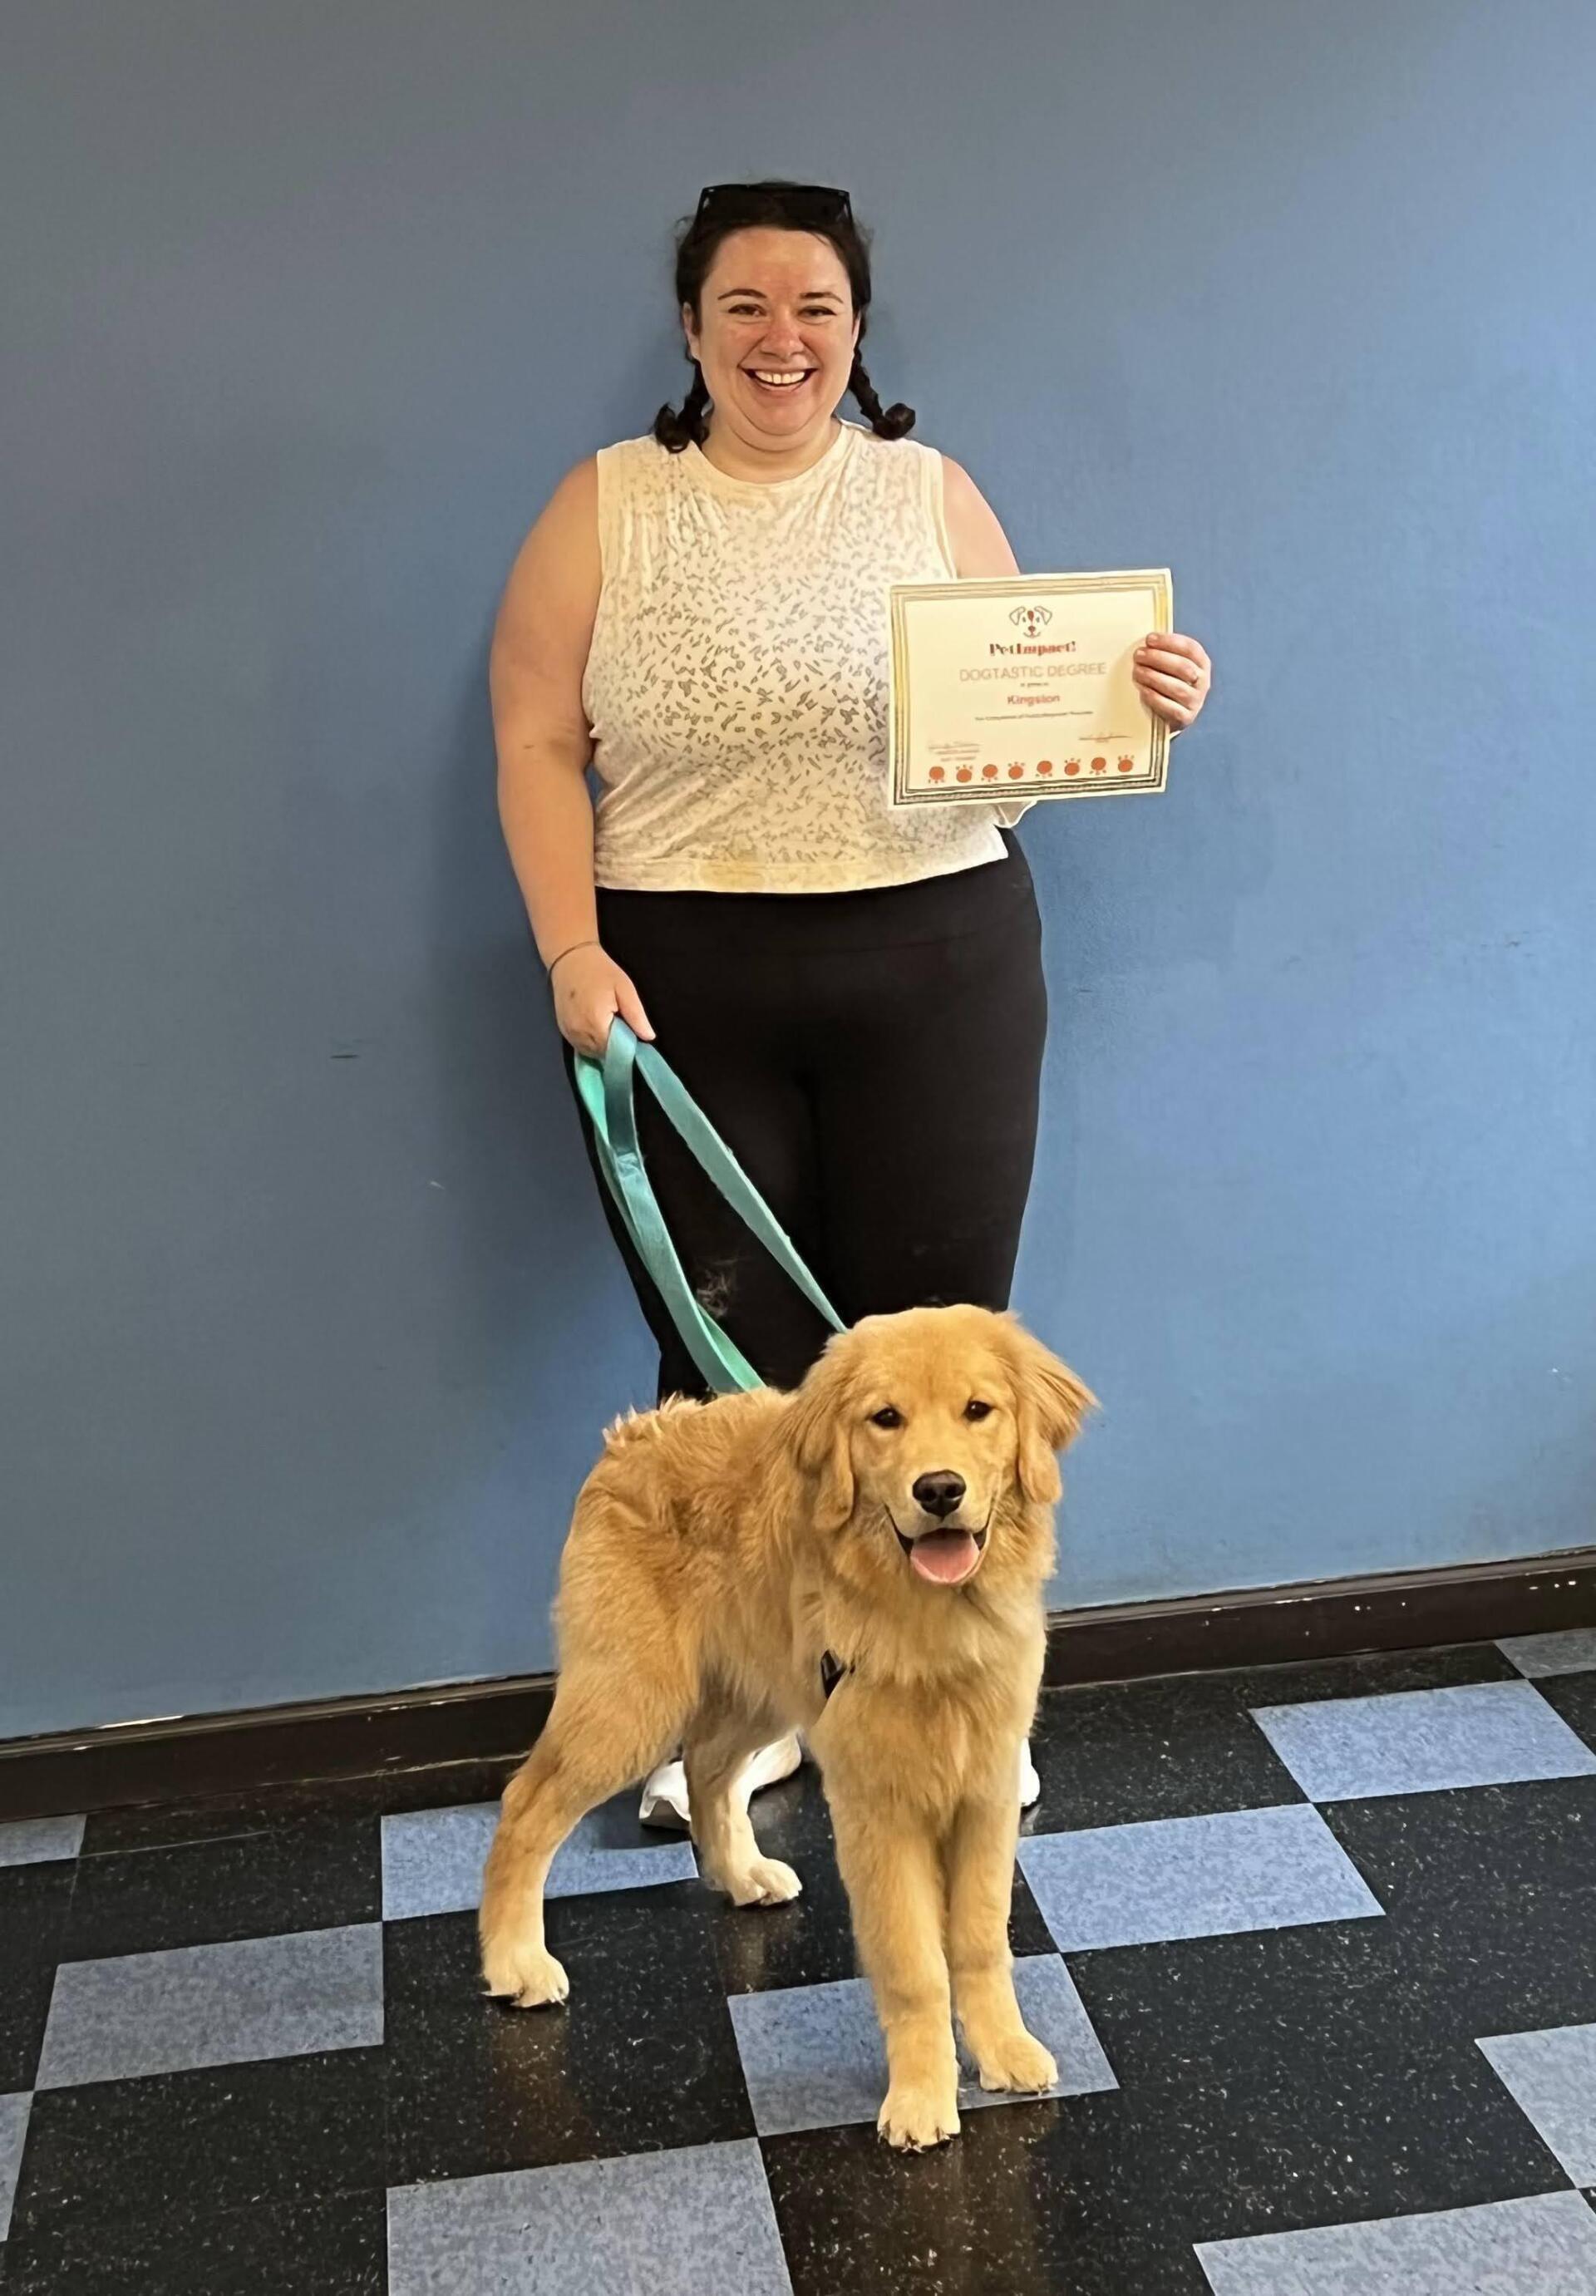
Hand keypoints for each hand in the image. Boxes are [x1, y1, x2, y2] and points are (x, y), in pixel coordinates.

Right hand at [549, 943, 655, 1057]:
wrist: (570, 958)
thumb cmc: (600, 970)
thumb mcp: (625, 988)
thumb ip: (636, 1016)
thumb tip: (649, 1037)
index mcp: (596, 1023)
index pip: (615, 1050)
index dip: (626, 1048)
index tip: (634, 1038)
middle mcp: (579, 1032)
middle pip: (602, 1053)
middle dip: (614, 1048)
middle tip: (622, 1029)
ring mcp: (568, 1032)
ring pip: (590, 1052)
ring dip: (602, 1047)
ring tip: (610, 1028)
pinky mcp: (562, 1029)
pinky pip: (579, 1046)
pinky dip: (590, 1043)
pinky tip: (597, 1030)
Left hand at [1133, 631, 1211, 730]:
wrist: (1173, 715)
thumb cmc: (1170, 683)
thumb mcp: (1173, 666)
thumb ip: (1166, 653)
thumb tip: (1147, 641)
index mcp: (1202, 664)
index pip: (1190, 648)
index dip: (1169, 642)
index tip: (1150, 639)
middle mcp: (1203, 682)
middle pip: (1183, 667)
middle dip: (1158, 658)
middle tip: (1139, 655)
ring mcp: (1196, 701)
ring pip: (1177, 687)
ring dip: (1154, 677)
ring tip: (1137, 671)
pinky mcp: (1186, 717)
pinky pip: (1170, 707)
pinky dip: (1154, 697)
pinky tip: (1142, 690)